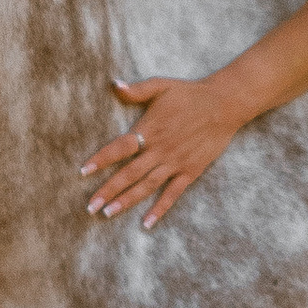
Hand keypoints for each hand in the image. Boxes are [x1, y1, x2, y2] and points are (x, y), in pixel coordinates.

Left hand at [80, 75, 246, 228]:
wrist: (224, 104)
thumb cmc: (190, 94)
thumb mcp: (161, 86)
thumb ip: (136, 90)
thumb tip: (114, 85)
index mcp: (150, 130)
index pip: (120, 148)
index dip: (101, 160)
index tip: (83, 172)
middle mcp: (160, 149)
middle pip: (129, 173)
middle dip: (108, 190)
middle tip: (90, 206)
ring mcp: (175, 162)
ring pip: (147, 186)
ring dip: (127, 201)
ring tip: (109, 214)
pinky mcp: (190, 171)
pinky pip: (173, 193)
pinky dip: (160, 208)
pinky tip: (147, 222)